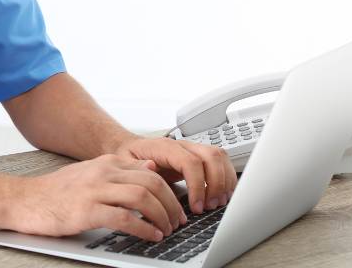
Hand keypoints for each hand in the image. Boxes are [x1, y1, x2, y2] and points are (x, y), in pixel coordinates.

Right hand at [8, 153, 186, 241]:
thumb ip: (119, 170)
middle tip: (177, 220)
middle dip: (171, 204)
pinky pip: (125, 218)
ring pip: (142, 197)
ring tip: (167, 229)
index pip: (150, 170)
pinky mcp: (87, 211)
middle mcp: (102, 172)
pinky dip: (144, 229)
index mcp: (105, 163)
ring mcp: (94, 190)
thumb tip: (149, 166)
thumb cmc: (56, 192)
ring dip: (161, 216)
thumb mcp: (90, 173)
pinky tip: (151, 236)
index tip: (176, 206)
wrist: (25, 199)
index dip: (169, 190)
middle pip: (151, 182)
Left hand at [115, 136, 237, 214]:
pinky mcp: (198, 156)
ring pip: (219, 156)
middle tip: (209, 206)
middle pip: (211, 155)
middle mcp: (182, 145)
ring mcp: (192, 148)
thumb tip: (151, 171)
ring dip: (224, 181)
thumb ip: (138, 170)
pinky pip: (220, 161)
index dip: (198, 185)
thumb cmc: (128, 157)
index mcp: (164, 147)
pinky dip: (226, 178)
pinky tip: (221, 194)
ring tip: (217, 202)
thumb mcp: (125, 164)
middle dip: (216, 184)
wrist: (129, 148)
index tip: (196, 206)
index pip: (190, 162)